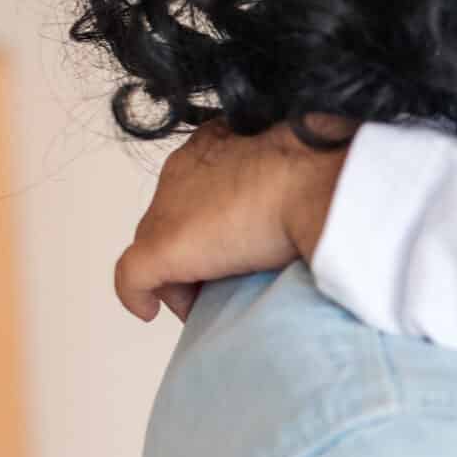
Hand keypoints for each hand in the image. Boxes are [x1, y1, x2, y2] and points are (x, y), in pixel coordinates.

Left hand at [112, 119, 350, 322]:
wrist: (318, 181)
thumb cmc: (322, 173)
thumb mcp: (299, 171)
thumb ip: (284, 184)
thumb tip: (300, 207)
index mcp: (214, 145)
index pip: (197, 192)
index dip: (214, 226)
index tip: (241, 247)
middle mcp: (182, 171)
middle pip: (174, 223)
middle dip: (197, 255)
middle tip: (232, 280)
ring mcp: (168, 210)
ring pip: (158, 253)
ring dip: (183, 280)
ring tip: (219, 297)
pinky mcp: (161, 246)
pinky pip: (134, 278)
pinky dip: (139, 297)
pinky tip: (151, 311)